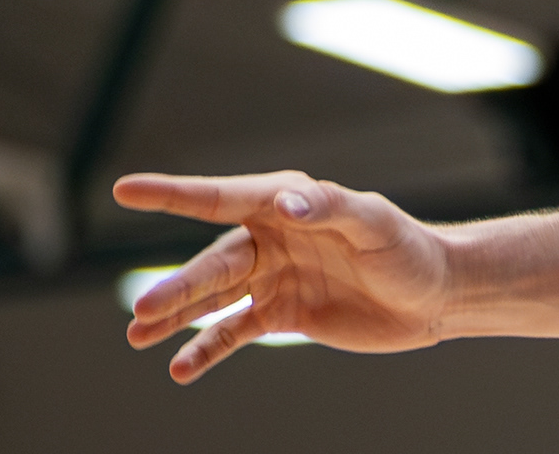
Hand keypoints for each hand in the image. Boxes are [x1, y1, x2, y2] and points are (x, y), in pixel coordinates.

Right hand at [111, 167, 453, 379]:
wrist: (434, 295)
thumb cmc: (406, 247)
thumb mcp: (372, 221)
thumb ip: (328, 207)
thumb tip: (285, 204)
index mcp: (284, 201)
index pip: (218, 197)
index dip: (170, 194)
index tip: (124, 189)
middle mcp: (270, 237)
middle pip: (211, 263)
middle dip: (176, 288)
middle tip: (141, 311)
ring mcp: (273, 278)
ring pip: (213, 298)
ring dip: (177, 317)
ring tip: (137, 335)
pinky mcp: (283, 315)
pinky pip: (235, 333)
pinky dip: (207, 350)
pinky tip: (180, 368)